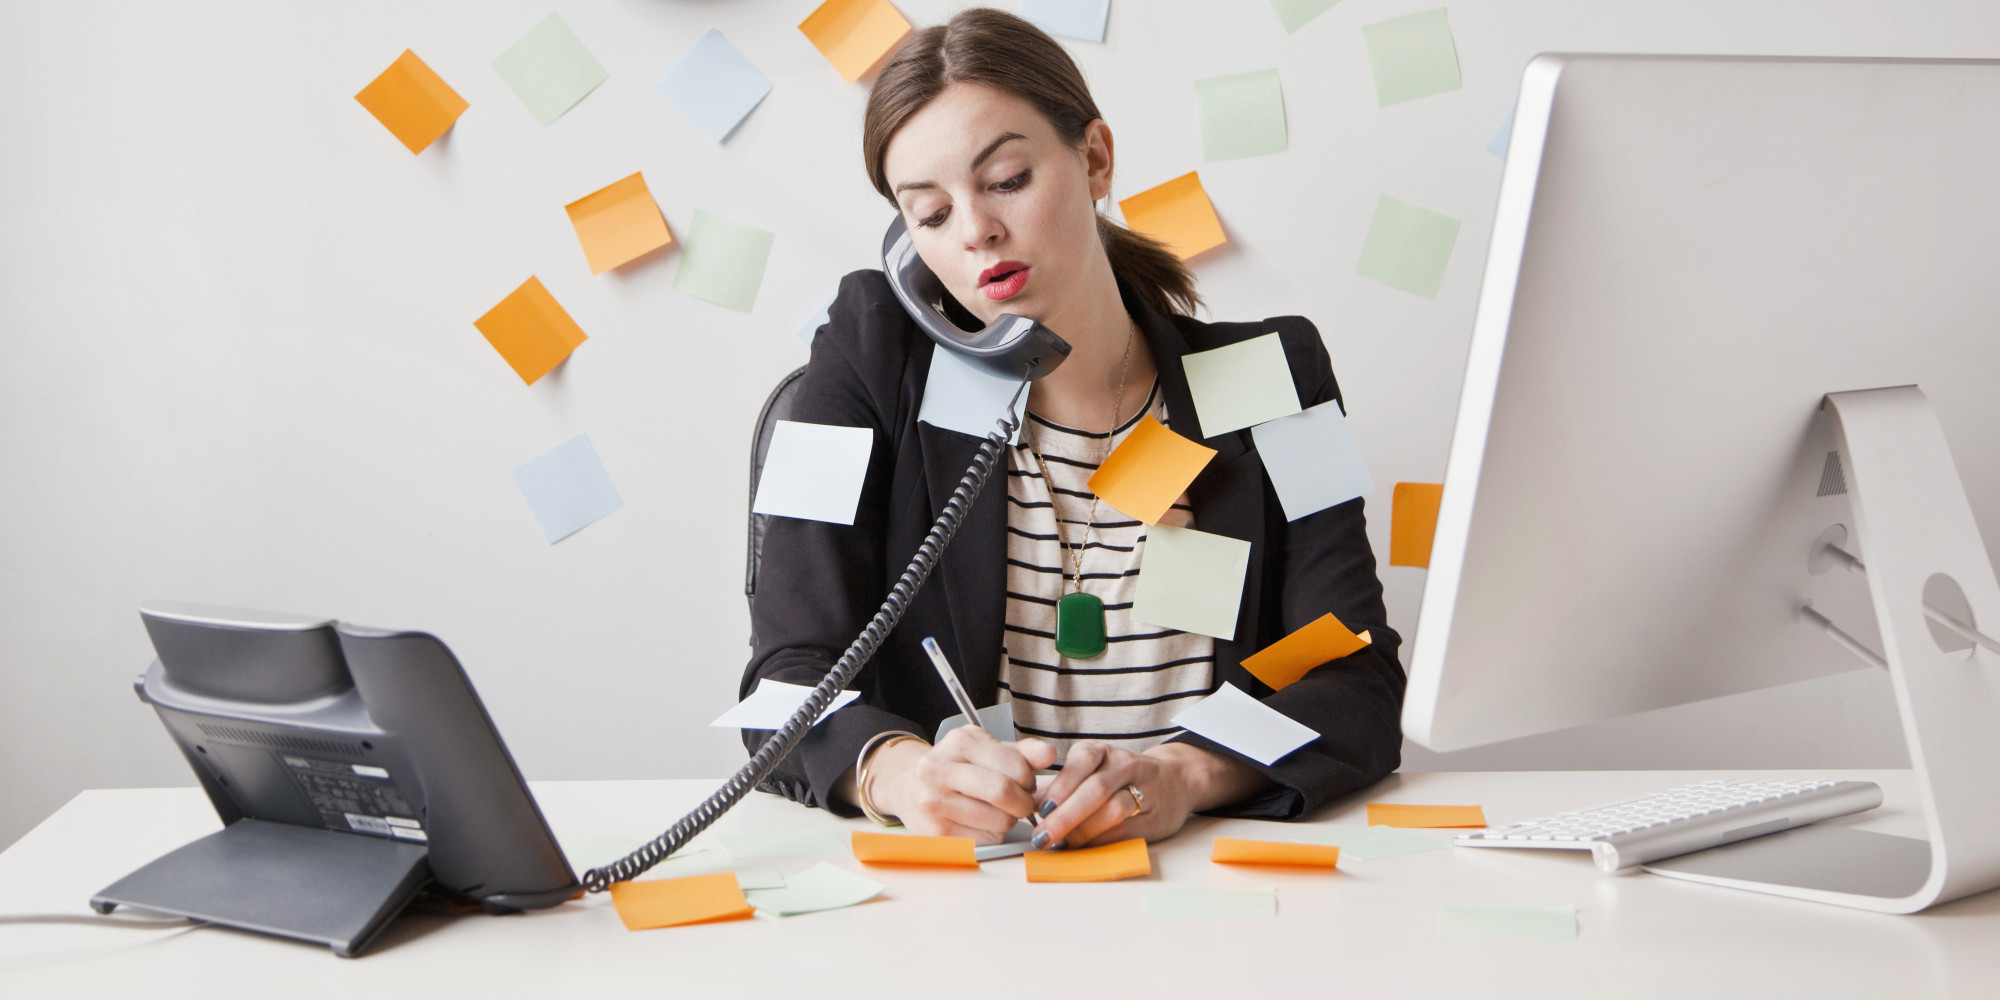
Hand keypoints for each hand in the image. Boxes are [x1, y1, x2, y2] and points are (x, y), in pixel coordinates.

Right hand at [871, 727, 1056, 843]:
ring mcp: (933, 802)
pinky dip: (993, 835)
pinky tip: (982, 823)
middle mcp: (940, 769)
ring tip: (999, 811)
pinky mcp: (935, 832)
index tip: (1027, 784)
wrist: (909, 786)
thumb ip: (1022, 752)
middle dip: (1023, 803)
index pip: (1014, 765)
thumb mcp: (988, 749)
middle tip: (1023, 804)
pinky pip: (985, 841)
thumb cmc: (958, 767)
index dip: (1030, 780)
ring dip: (1009, 820)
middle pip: (1002, 792)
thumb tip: (1050, 754)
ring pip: (998, 821)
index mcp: (959, 742)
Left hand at [1031, 741, 1271, 849]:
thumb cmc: (1121, 778)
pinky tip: (1086, 849)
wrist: (1176, 780)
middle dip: (1066, 816)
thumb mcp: (1092, 770)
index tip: (1039, 810)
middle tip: (1043, 836)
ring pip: (1114, 809)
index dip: (1059, 787)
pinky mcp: (1156, 817)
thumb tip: (1026, 805)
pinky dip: (1103, 842)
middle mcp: (1124, 766)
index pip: (1081, 762)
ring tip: (1063, 844)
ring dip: (1085, 830)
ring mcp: (1144, 790)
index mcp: (1103, 752)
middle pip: (1095, 789)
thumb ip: (1061, 786)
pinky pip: (1127, 831)